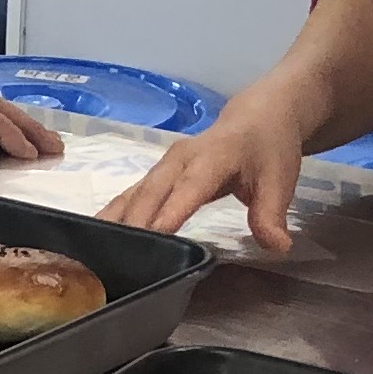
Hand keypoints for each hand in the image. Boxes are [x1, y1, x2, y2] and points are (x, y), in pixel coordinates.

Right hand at [105, 84, 308, 247]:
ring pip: (133, 194)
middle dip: (133, 223)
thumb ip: (272, 214)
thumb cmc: (268, 149)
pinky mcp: (156, 174)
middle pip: (151, 193)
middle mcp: (179, 160)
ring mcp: (163, 166)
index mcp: (211, 158)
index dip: (171, 212)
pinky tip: (95, 235)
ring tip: (93, 249)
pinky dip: (114, 215)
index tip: (154, 236)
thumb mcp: (279, 180)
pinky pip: (130, 195)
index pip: (188, 188)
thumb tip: (277, 246)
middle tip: (117, 257)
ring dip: (114, 220)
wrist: (258, 116)